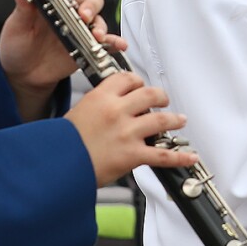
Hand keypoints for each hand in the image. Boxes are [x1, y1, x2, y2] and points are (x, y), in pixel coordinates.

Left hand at [0, 0, 122, 107]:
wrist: (23, 74)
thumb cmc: (18, 45)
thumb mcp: (16, 26)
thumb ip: (22, 7)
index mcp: (53, 0)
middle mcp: (70, 11)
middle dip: (90, 5)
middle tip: (83, 16)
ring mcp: (81, 29)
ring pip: (99, 19)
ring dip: (100, 25)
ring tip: (96, 35)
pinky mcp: (88, 47)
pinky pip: (106, 42)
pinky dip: (114, 42)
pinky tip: (118, 45)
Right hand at [64, 73, 195, 184]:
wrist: (56, 166)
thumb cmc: (62, 144)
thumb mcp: (77, 113)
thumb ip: (97, 106)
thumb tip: (111, 105)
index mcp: (101, 97)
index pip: (127, 79)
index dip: (137, 81)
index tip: (140, 86)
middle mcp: (117, 111)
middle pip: (149, 94)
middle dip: (160, 97)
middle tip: (163, 101)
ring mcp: (127, 133)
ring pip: (161, 120)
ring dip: (174, 119)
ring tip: (180, 120)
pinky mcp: (132, 155)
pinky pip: (163, 155)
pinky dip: (180, 156)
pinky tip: (190, 155)